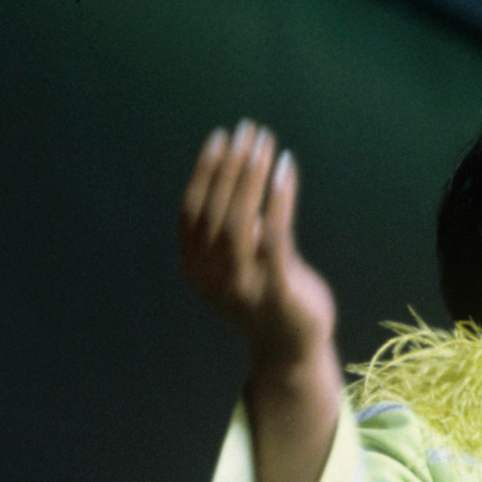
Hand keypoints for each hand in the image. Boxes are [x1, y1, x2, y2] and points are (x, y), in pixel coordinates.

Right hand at [179, 121, 336, 370]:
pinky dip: (279, 197)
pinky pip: (275, 235)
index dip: (204, 171)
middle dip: (232, 164)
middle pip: (216, 208)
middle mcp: (210, 278)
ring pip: (240, 219)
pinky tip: (286, 169)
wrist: (290, 350)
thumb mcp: (237, 261)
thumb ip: (231, 228)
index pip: (191, 208)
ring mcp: (241, 286)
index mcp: (193, 268)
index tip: (221, 138)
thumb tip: (238, 174)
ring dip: (252, 175)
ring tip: (266, 144)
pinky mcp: (276, 291)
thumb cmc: (266, 296)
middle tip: (249, 131)